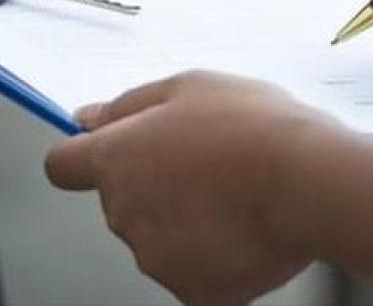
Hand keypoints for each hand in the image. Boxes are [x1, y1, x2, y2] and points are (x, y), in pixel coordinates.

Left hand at [46, 71, 333, 305]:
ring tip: (236, 194)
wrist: (309, 182)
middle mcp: (123, 213)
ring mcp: (156, 258)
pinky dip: (215, 258)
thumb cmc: (253, 129)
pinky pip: (194, 274)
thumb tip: (86, 119)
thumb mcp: (187, 87)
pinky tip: (246, 231)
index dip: (85, 157)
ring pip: (158, 237)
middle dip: (153, 184)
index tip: (111, 151)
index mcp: (114, 159)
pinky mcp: (193, 293)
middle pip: (121, 200)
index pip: (62, 166)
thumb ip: (128, 106)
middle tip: (207, 163)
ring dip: (184, 221)